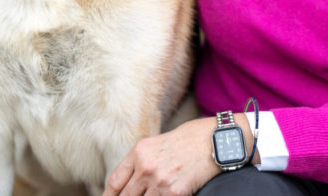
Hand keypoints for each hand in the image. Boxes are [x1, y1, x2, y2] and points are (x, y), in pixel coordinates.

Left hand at [103, 117, 220, 195]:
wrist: (218, 139)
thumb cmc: (193, 138)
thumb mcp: (161, 143)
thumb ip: (144, 160)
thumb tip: (133, 181)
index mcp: (140, 151)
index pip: (115, 181)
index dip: (109, 195)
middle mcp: (146, 166)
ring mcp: (160, 181)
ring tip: (154, 195)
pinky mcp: (176, 193)